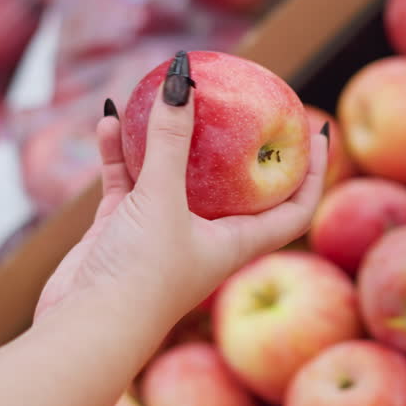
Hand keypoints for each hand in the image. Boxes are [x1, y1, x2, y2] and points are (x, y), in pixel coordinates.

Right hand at [35, 56, 327, 331]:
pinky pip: (126, 180)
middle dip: (233, 141)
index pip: (294, 207)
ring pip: (171, 174)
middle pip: (231, 182)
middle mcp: (204, 235)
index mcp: (236, 240)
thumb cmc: (142, 276)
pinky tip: (110, 121)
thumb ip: (171, 140)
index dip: (312, 172)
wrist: (86, 327)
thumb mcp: (163, 200)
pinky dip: (119, 153)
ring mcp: (161, 232)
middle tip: (238, 97)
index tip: (319, 131)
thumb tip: (183, 78)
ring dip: (164, 138)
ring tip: (162, 94)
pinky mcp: (121, 230)